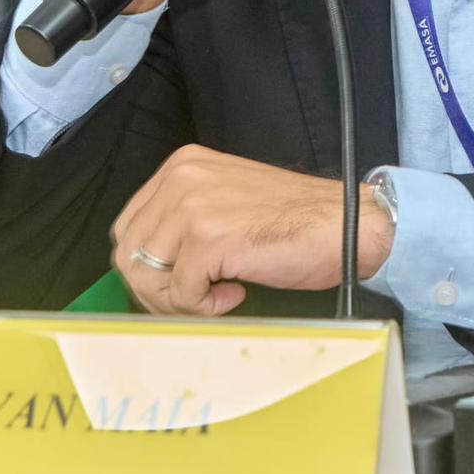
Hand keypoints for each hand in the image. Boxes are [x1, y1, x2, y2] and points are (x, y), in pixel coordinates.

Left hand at [111, 145, 394, 315]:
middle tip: (195, 298)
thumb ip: (185, 220)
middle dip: (156, 289)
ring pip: (147, 276)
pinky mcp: (209, 238)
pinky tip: (236, 293)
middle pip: (129, 252)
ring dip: (179, 300)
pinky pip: (181, 294)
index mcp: (181, 166)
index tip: (179, 283)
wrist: (345, 225)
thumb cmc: (295, 220)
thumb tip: (148, 268)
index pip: (128, 227)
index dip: (148, 267)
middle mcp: (180, 178)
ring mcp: (192, 206)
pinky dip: (204, 307)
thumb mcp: (226, 201)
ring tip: (217, 296)